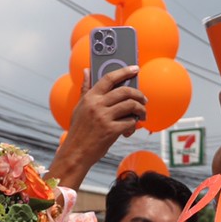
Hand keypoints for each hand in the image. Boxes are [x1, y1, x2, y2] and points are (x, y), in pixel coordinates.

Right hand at [57, 66, 145, 180]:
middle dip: (138, 94)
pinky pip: (130, 122)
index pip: (109, 78)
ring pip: (131, 106)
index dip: (124, 71)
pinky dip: (134, 125)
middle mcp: (97, 105)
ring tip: (142, 115)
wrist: (76, 152)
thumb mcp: (79, 107)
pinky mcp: (111, 131)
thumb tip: (87, 70)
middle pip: (124, 91)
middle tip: (143, 99)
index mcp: (90, 97)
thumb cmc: (79, 130)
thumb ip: (86, 89)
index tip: (135, 69)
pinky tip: (130, 129)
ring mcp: (104, 118)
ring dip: (141, 110)